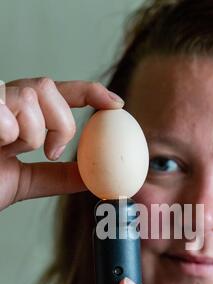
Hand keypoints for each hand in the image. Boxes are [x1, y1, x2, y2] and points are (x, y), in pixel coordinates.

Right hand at [0, 77, 123, 210]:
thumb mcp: (25, 181)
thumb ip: (58, 176)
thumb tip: (92, 176)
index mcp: (18, 114)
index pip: (58, 93)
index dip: (88, 92)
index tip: (116, 105)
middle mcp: (2, 101)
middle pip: (47, 87)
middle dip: (59, 123)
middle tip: (51, 151)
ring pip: (30, 96)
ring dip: (30, 134)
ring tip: (8, 151)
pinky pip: (7, 110)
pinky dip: (9, 134)